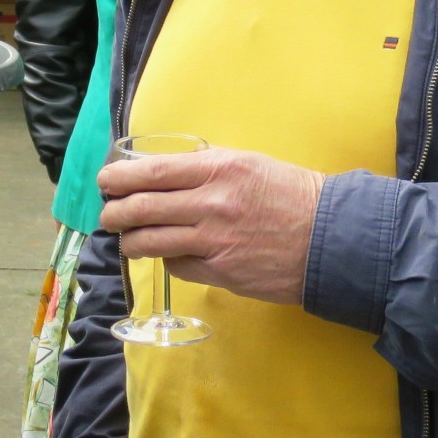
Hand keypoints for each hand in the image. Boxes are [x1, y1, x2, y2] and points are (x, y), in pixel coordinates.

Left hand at [96, 146, 322, 302]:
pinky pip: (177, 266)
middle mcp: (212, 203)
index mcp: (218, 169)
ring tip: (127, 239)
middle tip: (108, 215)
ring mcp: (214, 241)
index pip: (152, 172)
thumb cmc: (292, 195)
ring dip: (130, 241)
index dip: (119, 179)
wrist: (332, 238)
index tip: (106, 182)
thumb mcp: (250, 164)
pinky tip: (170, 255)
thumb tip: (163, 173)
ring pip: (151, 242)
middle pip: (142, 208)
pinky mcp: (221, 272)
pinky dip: (168, 260)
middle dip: (115, 213)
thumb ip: (207, 168)